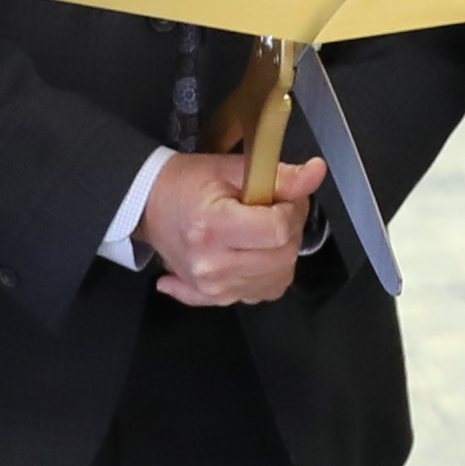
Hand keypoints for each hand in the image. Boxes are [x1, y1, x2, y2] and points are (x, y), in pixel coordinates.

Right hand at [138, 148, 312, 308]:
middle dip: (290, 230)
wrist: (149, 206)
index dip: (292, 210)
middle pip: (282, 257)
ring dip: (281, 252)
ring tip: (261, 230)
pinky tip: (251, 252)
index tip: (284, 197)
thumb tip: (315, 174)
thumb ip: (278, 175)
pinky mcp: (213, 297)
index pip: (277, 230)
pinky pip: (261, 293)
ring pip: (279, 279)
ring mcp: (212, 286)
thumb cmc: (186, 184)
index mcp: (212, 228)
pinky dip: (266, 274)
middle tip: (275, 209)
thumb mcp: (230, 168)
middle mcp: (211, 265)